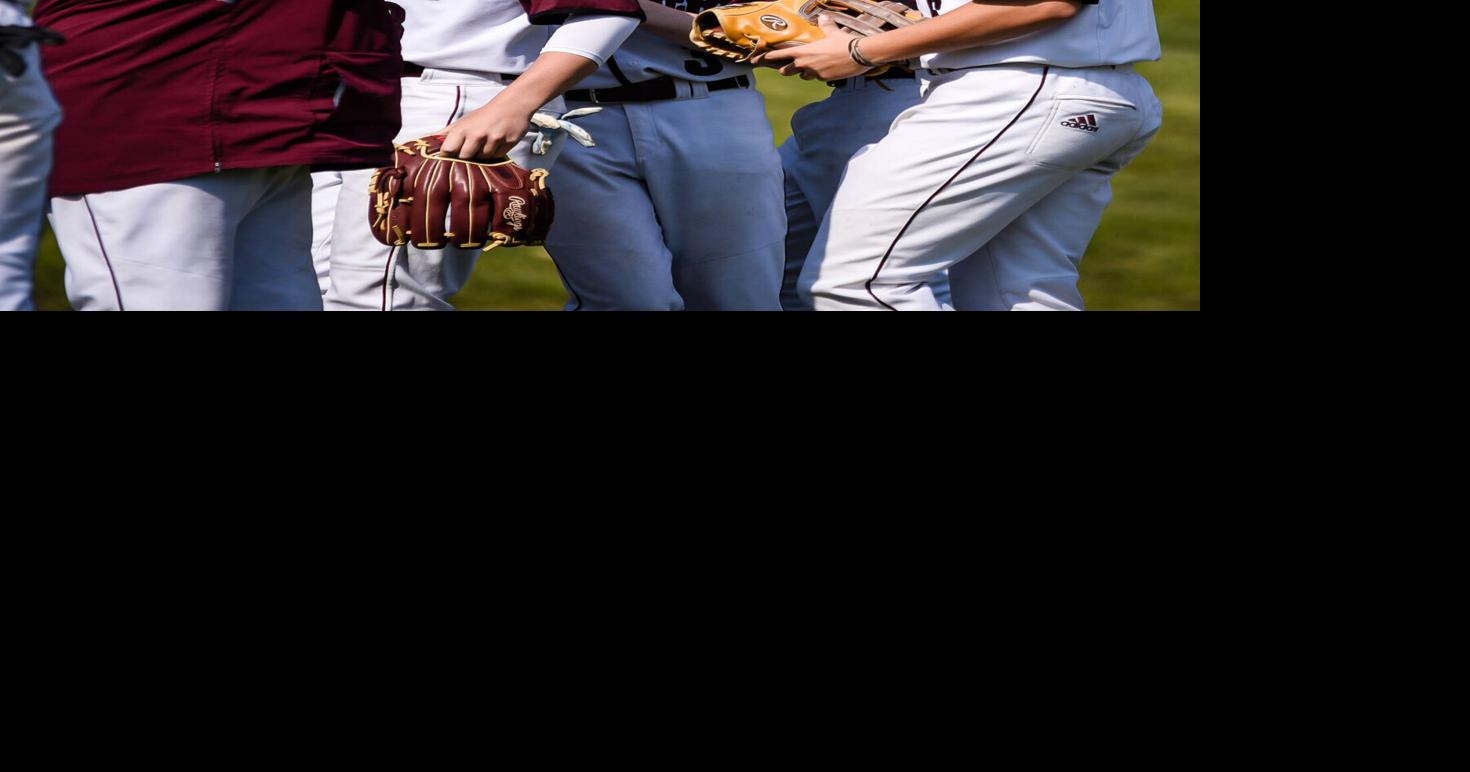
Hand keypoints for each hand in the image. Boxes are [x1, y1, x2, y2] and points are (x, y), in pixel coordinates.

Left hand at [441, 100, 535, 160]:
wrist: (511, 106)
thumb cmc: (484, 116)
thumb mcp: (463, 121)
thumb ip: (446, 133)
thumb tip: (428, 140)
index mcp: (462, 129)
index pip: (448, 151)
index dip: (448, 156)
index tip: (450, 156)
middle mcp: (476, 135)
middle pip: (465, 158)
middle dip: (467, 157)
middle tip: (472, 149)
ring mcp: (492, 140)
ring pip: (482, 160)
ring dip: (482, 156)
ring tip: (486, 144)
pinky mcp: (506, 145)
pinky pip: (496, 158)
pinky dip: (495, 154)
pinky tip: (496, 144)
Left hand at [756, 16, 872, 81]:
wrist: (859, 55)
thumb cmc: (844, 42)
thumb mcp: (833, 32)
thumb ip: (826, 26)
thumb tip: (823, 18)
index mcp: (804, 51)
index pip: (782, 55)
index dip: (770, 57)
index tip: (761, 58)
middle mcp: (806, 64)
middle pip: (788, 70)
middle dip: (786, 70)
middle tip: (783, 69)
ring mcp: (814, 74)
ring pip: (803, 76)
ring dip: (804, 73)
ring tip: (810, 68)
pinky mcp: (824, 80)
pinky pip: (817, 78)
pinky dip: (819, 75)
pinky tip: (827, 70)